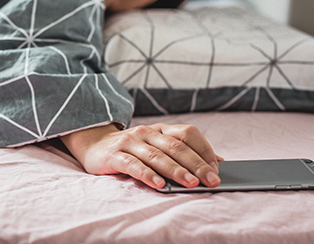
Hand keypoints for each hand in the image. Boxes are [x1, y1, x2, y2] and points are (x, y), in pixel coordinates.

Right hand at [60, 123, 223, 189]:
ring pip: (157, 156)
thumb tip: (219, 162)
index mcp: (160, 129)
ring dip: (176, 170)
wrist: (94, 144)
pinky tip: (158, 184)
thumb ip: (184, 151)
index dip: (204, 150)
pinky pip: (133, 165)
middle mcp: (146, 133)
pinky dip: (147, 174)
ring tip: (191, 184)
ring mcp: (129, 142)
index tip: (217, 168)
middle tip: (211, 180)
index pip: (187, 133)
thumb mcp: (157, 146)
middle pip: (176, 147)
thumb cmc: (132, 149)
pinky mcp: (114, 155)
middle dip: (196, 164)